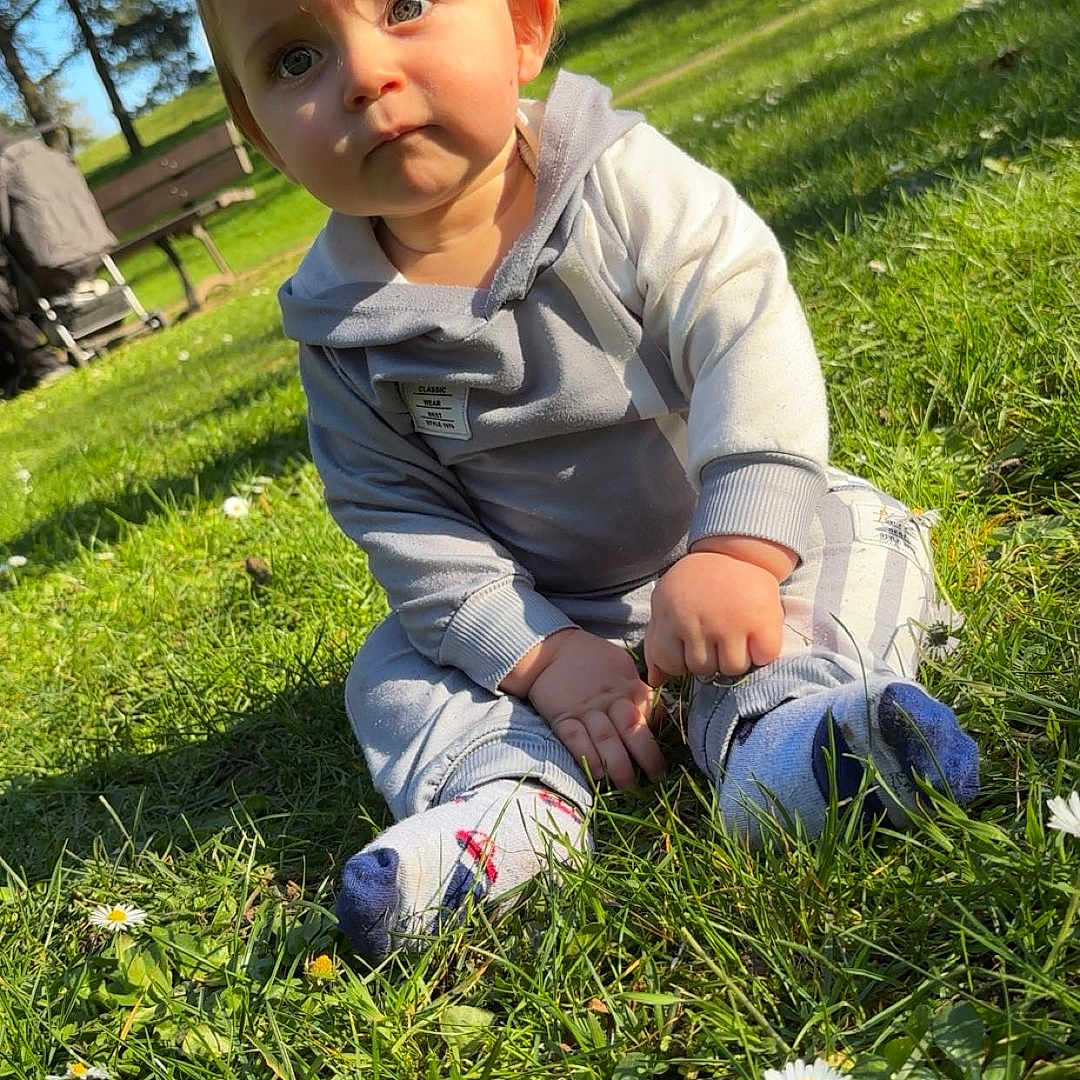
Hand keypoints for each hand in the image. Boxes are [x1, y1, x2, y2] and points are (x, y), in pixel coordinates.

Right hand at [502, 628, 664, 788]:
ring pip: (606, 739)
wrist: (552, 650)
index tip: (668, 757)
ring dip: (619, 765)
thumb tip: (659, 717)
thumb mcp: (623, 668)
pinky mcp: (563, 718)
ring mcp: (585, 710)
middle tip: (656, 778)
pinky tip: (599, 774)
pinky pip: (576, 740)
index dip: (660, 735)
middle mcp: (610, 700)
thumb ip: (639, 692)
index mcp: (629, 686)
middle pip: (631, 728)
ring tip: (629, 786)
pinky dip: (588, 757)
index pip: (650, 712)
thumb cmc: (593, 660)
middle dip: (646, 756)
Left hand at [644, 538, 793, 685]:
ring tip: (736, 634)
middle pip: (703, 669)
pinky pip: (763, 657)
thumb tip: (656, 681)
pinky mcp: (763, 621)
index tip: (690, 644)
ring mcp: (732, 622)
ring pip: (732, 668)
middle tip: (717, 634)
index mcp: (671, 615)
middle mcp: (698, 620)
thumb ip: (656, 642)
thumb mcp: (666, 604)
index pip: (671, 664)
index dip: (682, 660)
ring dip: (736, 657)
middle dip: (709, 657)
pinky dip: (763, 651)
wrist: (735, 550)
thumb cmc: (697, 583)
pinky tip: (756, 634)